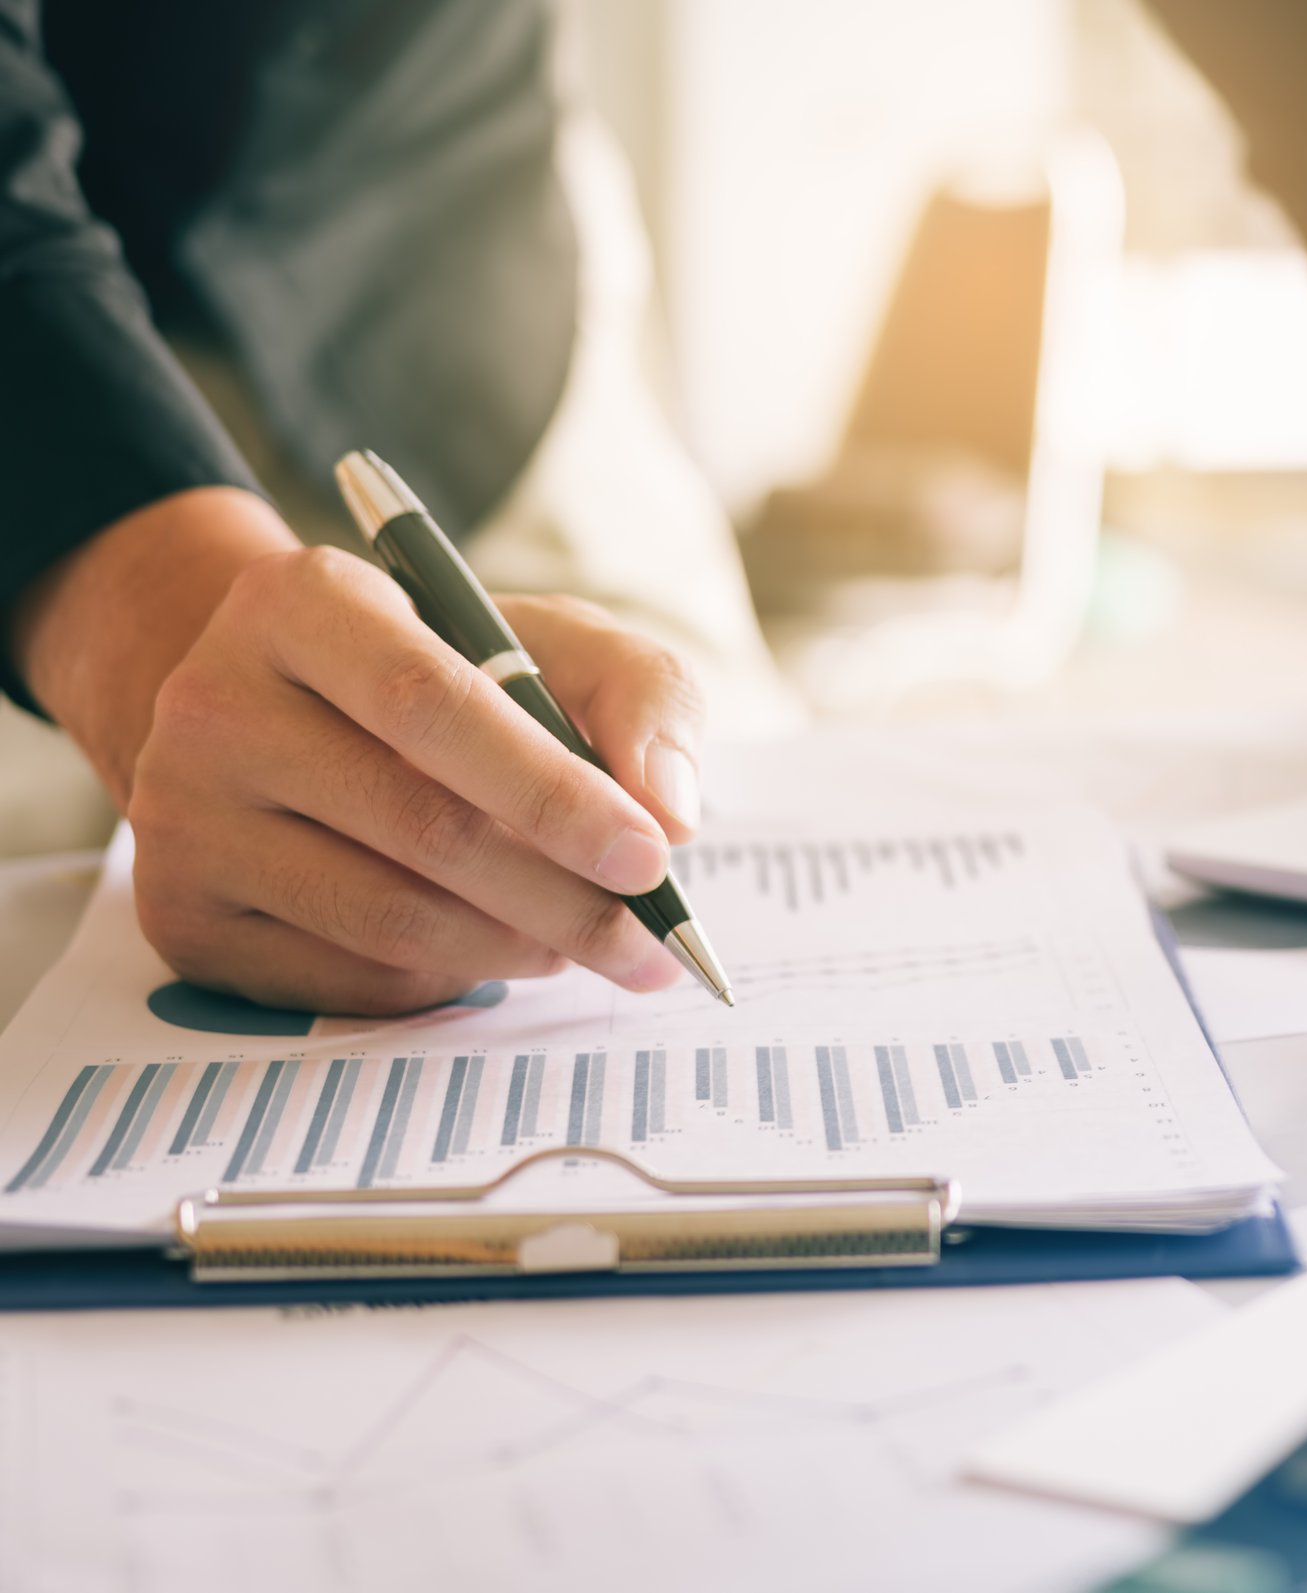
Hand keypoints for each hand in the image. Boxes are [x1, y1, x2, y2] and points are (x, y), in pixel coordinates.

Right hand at [118, 547, 706, 1013]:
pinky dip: (447, 977)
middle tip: (651, 941)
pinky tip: (491, 947)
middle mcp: (214, 702)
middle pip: (420, 826)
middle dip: (564, 899)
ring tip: (583, 940)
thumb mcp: (550, 642)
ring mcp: (181, 817)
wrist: (279, 714)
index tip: (652, 858)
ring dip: (516, 947)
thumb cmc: (444, 675)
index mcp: (303, 602)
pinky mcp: (182, 916)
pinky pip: (347, 978)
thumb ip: (639, 696)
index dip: (553, 792)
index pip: (434, 706)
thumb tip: (672, 811)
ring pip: (387, 918)